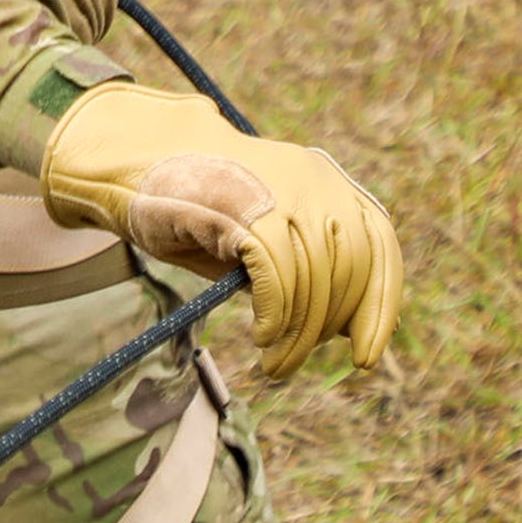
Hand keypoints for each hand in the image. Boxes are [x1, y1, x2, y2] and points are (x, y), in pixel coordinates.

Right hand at [39, 81, 403, 376]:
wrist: (140, 158)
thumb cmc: (201, 205)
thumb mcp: (266, 231)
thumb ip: (305, 265)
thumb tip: (343, 327)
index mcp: (327, 180)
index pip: (380, 244)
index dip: (381, 305)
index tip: (367, 355)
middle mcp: (315, 180)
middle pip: (349, 269)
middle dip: (326, 328)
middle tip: (293, 362)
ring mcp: (283, 191)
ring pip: (314, 278)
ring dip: (297, 334)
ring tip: (275, 364)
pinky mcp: (245, 208)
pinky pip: (279, 276)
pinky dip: (276, 315)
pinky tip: (263, 335)